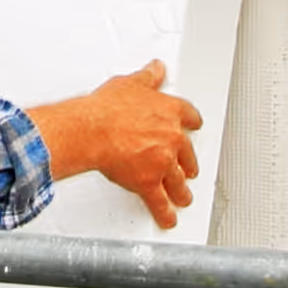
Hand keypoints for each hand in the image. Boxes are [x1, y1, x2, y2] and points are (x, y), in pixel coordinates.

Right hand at [30, 61, 204, 229]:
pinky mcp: (149, 182)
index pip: (190, 117)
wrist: (93, 130)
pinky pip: (160, 201)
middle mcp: (171, 138)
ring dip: (181, 191)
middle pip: (187, 154)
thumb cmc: (107, 109)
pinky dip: (164, 212)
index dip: (192, 123)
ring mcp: (162, 162)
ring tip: (183, 197)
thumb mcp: (130, 84)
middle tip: (189, 169)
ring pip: (178, 181)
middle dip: (188, 164)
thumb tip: (156, 68)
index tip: (194, 126)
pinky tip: (168, 218)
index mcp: (169, 112)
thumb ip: (147, 78)